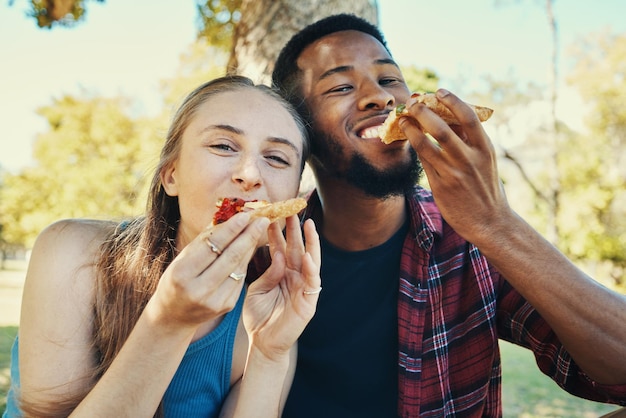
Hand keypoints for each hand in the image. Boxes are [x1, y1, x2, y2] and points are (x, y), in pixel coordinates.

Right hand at [147, 212, 269, 329]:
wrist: (173, 316)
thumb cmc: (175, 281)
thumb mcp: (181, 259)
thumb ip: (203, 241)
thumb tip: (226, 217)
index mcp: (182, 274)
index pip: (211, 246)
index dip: (231, 229)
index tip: (245, 215)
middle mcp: (199, 289)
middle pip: (230, 257)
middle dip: (248, 235)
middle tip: (262, 218)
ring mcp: (215, 300)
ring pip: (239, 267)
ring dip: (251, 246)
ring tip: (259, 229)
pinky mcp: (227, 305)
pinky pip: (240, 277)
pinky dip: (245, 261)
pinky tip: (250, 247)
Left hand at [242, 216, 320, 359]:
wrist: (263, 343)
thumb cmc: (259, 316)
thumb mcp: (257, 289)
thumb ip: (267, 273)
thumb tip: (277, 254)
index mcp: (281, 272)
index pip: (281, 247)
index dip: (277, 231)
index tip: (272, 212)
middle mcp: (294, 276)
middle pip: (296, 248)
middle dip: (294, 229)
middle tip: (290, 209)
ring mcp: (303, 287)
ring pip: (310, 260)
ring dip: (310, 242)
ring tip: (307, 225)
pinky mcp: (309, 301)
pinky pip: (312, 281)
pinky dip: (311, 268)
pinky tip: (307, 255)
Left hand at [400, 89, 511, 244]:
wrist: (490, 222)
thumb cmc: (486, 187)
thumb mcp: (486, 160)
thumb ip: (470, 140)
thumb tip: (449, 117)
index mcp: (485, 148)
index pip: (468, 116)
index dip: (452, 100)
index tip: (439, 91)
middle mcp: (470, 158)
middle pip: (442, 127)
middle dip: (424, 111)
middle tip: (413, 102)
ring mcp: (454, 172)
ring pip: (427, 144)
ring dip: (412, 128)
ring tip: (403, 119)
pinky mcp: (441, 185)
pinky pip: (424, 161)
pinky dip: (414, 147)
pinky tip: (407, 139)